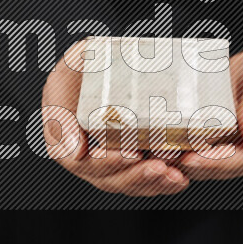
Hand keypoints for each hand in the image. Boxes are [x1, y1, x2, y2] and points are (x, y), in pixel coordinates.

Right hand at [41, 41, 189, 196]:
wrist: (105, 59)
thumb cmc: (84, 63)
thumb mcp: (66, 73)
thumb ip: (62, 106)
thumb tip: (73, 152)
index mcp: (63, 135)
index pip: (82, 162)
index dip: (106, 163)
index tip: (131, 153)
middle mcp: (83, 155)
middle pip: (107, 179)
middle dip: (136, 176)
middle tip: (160, 165)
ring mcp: (107, 160)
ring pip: (128, 184)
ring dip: (152, 184)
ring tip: (175, 175)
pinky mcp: (130, 159)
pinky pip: (144, 180)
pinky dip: (162, 182)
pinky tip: (180, 178)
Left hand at [176, 41, 242, 180]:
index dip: (221, 162)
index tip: (197, 159)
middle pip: (225, 169)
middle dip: (197, 166)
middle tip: (171, 158)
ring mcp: (239, 150)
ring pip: (210, 166)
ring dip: (186, 162)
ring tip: (163, 154)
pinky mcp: (223, 142)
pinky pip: (203, 151)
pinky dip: (185, 150)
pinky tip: (166, 145)